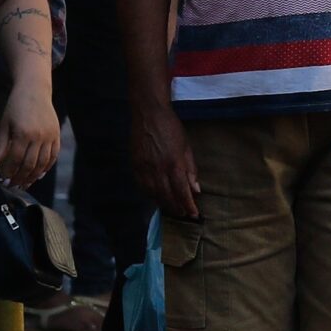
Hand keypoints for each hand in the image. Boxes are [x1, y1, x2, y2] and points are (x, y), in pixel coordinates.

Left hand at [0, 76, 57, 186]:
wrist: (35, 90)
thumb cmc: (16, 106)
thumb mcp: (4, 125)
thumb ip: (1, 146)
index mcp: (24, 134)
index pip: (16, 160)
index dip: (9, 172)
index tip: (3, 180)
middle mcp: (39, 137)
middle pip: (30, 164)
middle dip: (20, 178)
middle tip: (13, 186)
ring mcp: (50, 136)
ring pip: (43, 163)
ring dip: (34, 176)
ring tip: (25, 184)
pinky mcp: (57, 135)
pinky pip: (54, 155)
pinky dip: (47, 167)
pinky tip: (40, 174)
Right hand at [131, 104, 199, 220]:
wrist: (148, 116)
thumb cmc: (172, 128)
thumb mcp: (186, 147)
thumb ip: (191, 169)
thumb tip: (196, 189)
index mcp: (174, 164)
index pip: (182, 191)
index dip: (188, 205)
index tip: (194, 215)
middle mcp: (158, 170)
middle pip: (167, 196)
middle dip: (176, 208)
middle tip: (184, 215)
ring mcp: (144, 169)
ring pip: (153, 194)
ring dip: (163, 204)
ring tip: (172, 209)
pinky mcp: (134, 167)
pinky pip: (142, 187)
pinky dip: (150, 195)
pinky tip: (156, 198)